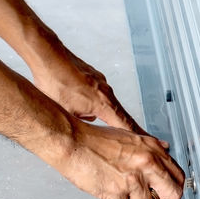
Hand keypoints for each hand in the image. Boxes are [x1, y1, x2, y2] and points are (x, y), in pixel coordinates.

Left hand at [31, 45, 150, 135]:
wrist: (48, 56)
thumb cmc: (54, 81)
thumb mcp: (67, 113)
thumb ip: (81, 123)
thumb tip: (87, 125)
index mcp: (103, 104)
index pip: (126, 125)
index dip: (139, 136)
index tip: (151, 142)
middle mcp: (106, 92)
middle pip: (123, 115)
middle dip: (132, 128)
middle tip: (144, 138)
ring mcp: (100, 83)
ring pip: (108, 104)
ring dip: (107, 114)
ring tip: (94, 117)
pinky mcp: (93, 77)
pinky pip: (98, 94)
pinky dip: (94, 100)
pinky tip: (78, 100)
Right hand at [51, 117, 185, 198]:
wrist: (69, 141)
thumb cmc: (93, 139)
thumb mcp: (129, 137)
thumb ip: (150, 148)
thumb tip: (165, 153)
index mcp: (152, 150)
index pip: (178, 176)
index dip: (175, 191)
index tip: (167, 198)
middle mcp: (147, 163)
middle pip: (172, 195)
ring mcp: (133, 178)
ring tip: (118, 191)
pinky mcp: (116, 191)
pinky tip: (106, 191)